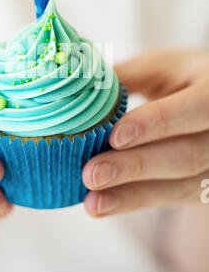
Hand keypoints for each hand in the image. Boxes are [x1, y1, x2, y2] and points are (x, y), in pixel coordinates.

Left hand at [83, 50, 208, 216]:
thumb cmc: (182, 79)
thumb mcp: (161, 68)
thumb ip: (126, 77)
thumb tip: (76, 86)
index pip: (193, 109)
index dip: (155, 123)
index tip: (115, 136)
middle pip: (186, 155)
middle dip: (136, 166)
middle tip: (92, 173)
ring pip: (180, 185)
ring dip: (131, 195)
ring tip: (92, 200)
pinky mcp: (205, 187)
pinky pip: (171, 198)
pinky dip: (133, 201)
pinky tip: (103, 204)